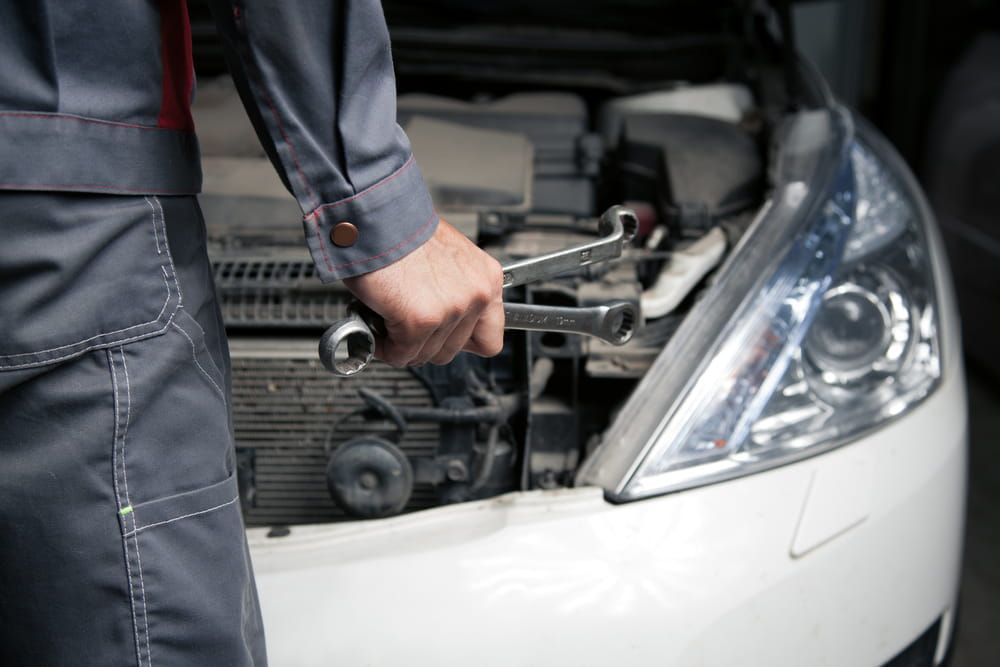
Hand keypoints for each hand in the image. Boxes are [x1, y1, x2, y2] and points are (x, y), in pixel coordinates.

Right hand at [343, 219, 504, 366]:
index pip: (490, 338)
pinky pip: (401, 353)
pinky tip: (376, 324)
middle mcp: (476, 295)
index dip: (461, 341)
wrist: (376, 219)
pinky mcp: (421, 320)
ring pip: (426, 354)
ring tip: (389, 318)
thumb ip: (455, 290)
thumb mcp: (447, 257)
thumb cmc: (402, 231)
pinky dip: (383, 345)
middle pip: (454, 350)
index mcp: (486, 278)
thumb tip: (446, 317)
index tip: (444, 335)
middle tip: (406, 325)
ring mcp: (451, 309)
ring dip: (402, 343)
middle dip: (426, 342)